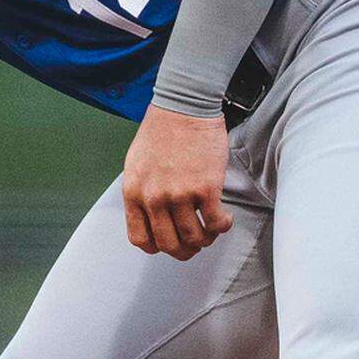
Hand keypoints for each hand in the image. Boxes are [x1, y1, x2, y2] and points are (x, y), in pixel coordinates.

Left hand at [123, 105, 232, 259]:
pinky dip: (222, 227)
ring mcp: (180, 194)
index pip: (140, 239)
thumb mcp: (136, 164)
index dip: (157, 247)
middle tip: (195, 245)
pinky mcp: (205, 188)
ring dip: (205, 240)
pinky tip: (225, 220)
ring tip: (212, 230)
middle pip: (169, 244)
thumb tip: (150, 215)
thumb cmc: (161, 131)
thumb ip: (141, 191)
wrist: (183, 107)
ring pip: (194, 237)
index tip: (169, 243)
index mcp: (134, 193)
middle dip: (184, 251)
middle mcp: (154, 197)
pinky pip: (215, 223)